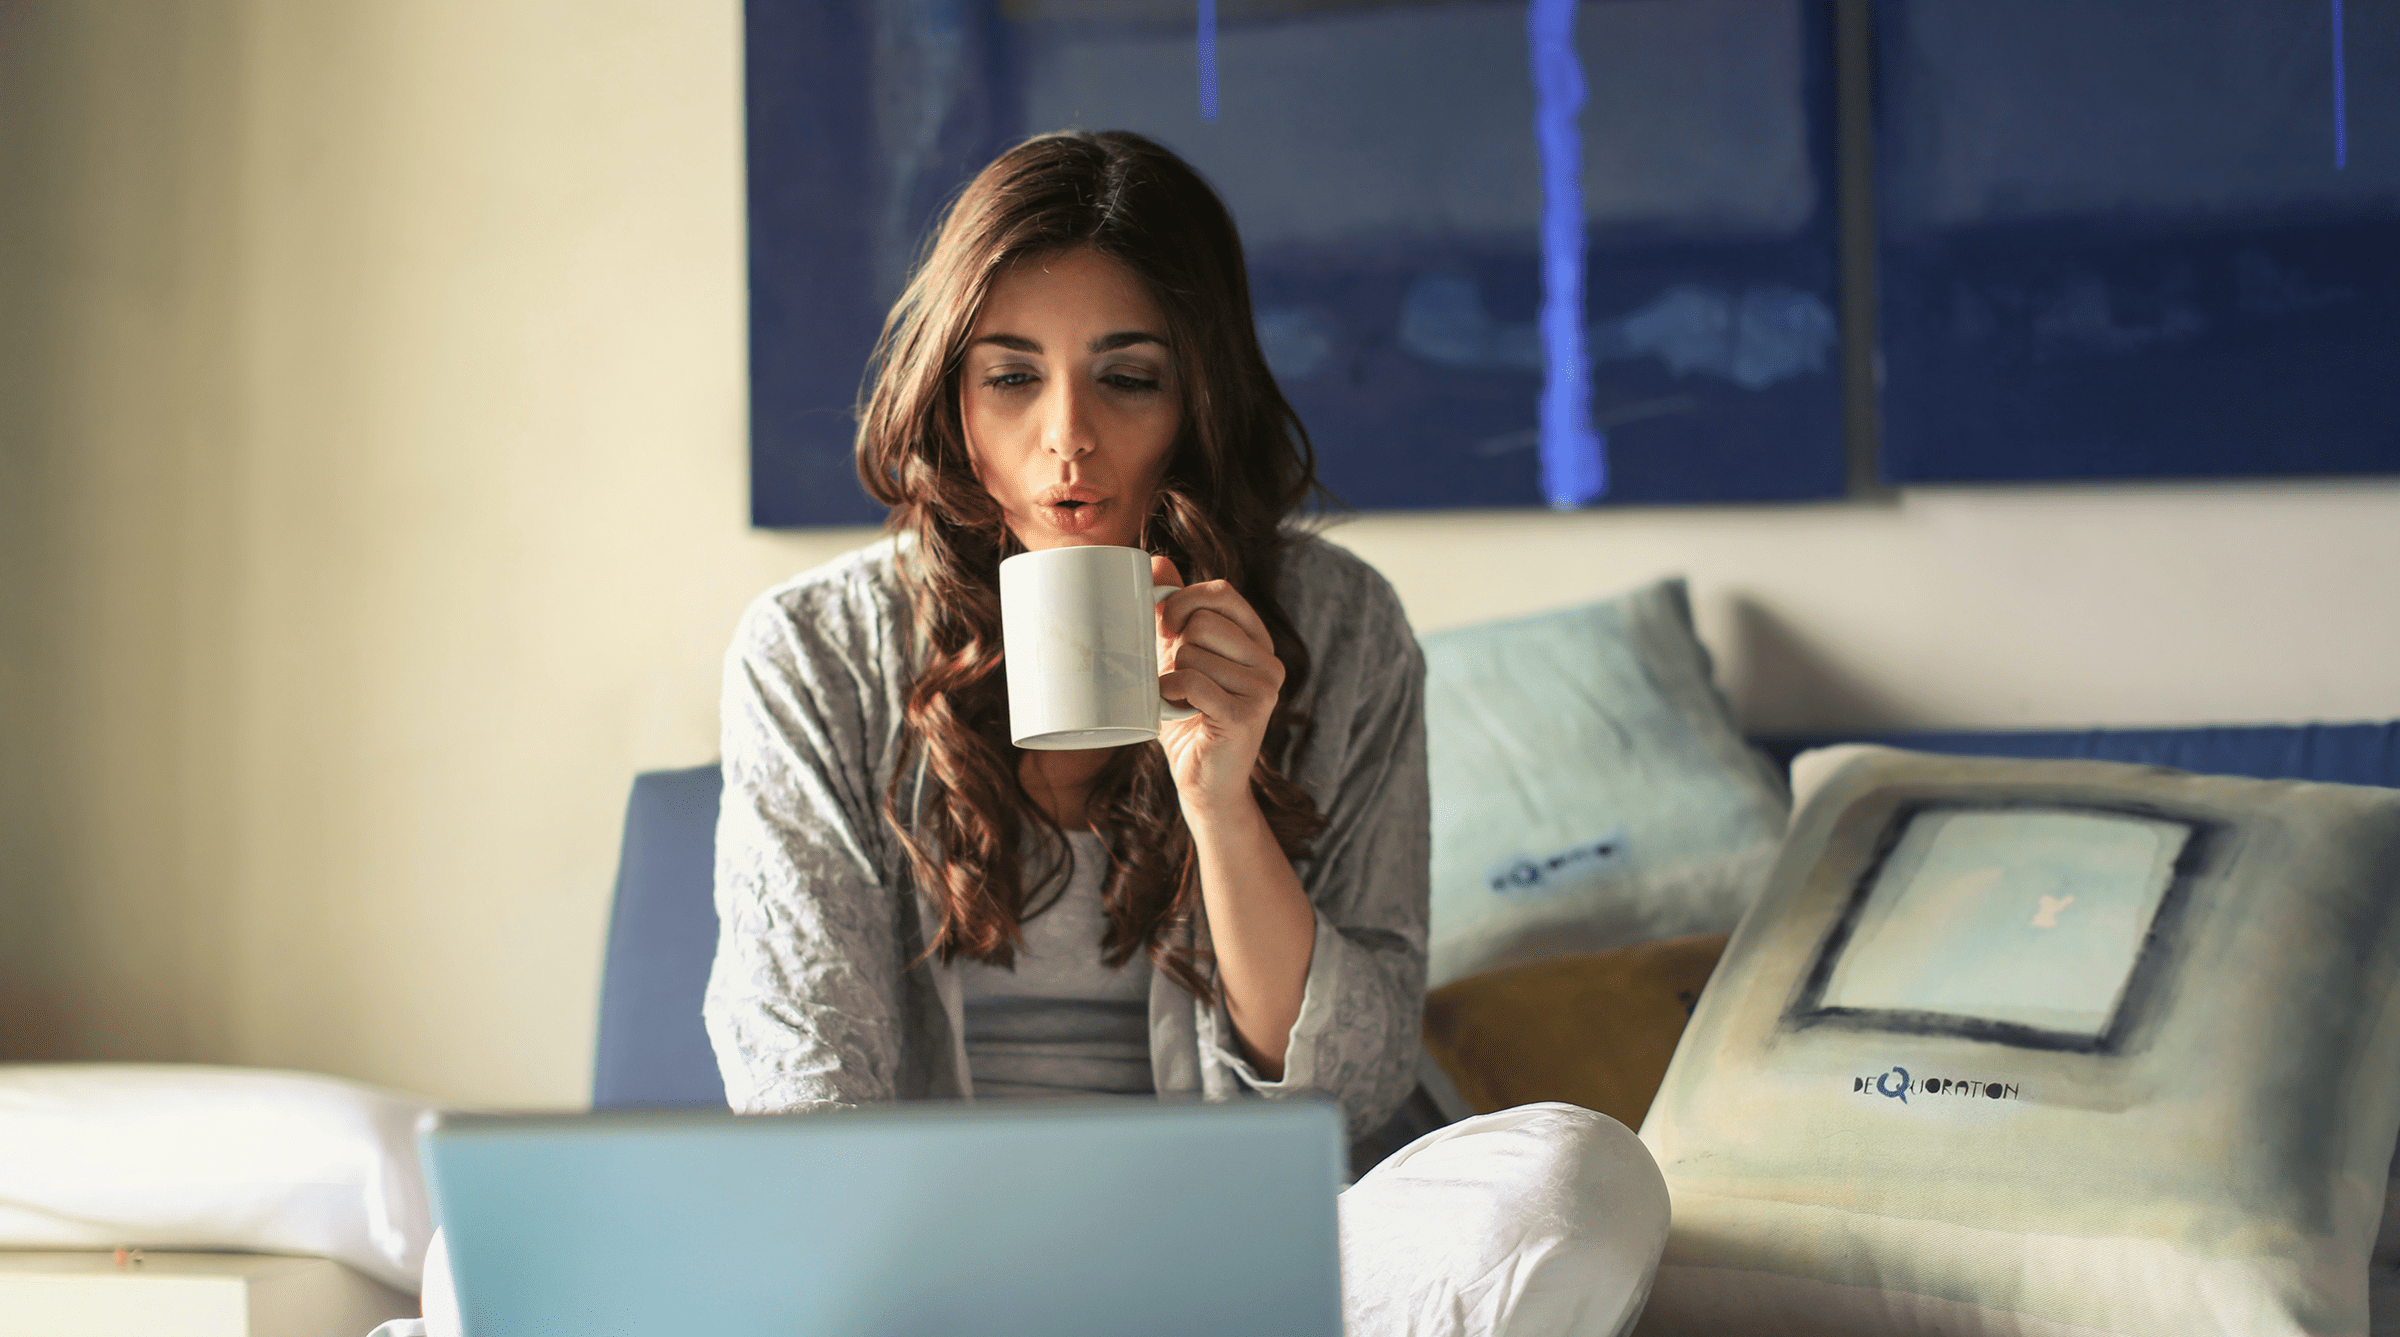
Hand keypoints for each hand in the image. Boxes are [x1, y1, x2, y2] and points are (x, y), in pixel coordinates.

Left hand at [1151, 555, 1284, 818]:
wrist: (1204, 782)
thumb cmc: (1189, 718)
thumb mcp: (1179, 657)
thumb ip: (1175, 612)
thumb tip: (1156, 561)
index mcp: (1257, 641)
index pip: (1222, 592)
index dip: (1184, 600)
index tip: (1164, 625)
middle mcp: (1269, 661)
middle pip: (1204, 621)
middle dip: (1174, 647)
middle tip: (1174, 675)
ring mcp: (1264, 689)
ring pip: (1194, 653)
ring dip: (1171, 677)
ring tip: (1180, 701)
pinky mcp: (1248, 715)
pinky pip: (1193, 682)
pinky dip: (1170, 693)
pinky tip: (1173, 708)